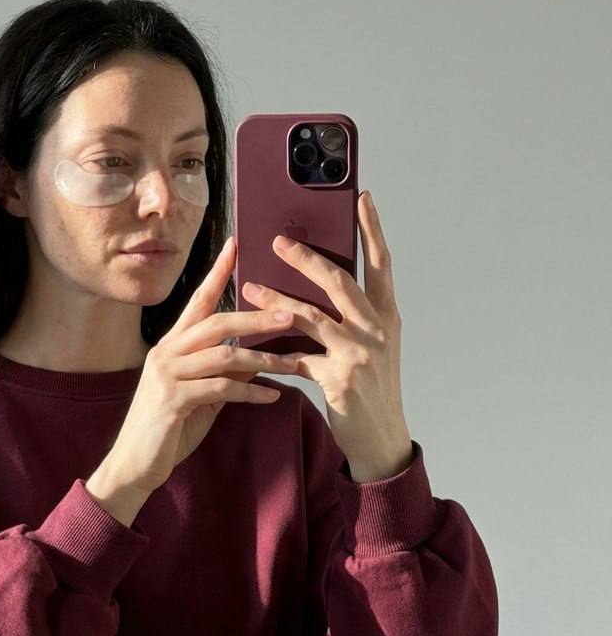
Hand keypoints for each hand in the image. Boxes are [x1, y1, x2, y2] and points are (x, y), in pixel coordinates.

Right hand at [109, 236, 301, 493]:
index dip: (217, 273)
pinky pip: (221, 389)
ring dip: (263, 360)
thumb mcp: (200, 396)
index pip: (198, 301)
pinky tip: (273, 396)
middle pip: (217, 322)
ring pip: (224, 355)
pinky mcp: (172, 400)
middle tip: (292, 315)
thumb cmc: (168, 430)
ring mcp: (167, 375)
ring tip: (293, 364)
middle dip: (258, 318)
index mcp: (171, 345)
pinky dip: (251, 392)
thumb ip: (221, 375)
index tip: (237, 246)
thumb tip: (253, 362)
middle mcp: (166, 352)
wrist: (134, 465)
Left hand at [243, 190, 413, 479]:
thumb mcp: (373, 346)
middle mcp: (377, 329)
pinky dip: (272, 351)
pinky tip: (250, 345)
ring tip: (248, 286)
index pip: (381, 263)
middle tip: (278, 240)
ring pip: (311, 316)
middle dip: (306, 258)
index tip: (362, 197)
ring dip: (274, 299)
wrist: (382, 438)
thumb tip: (321, 281)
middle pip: (339, 281)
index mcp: (387, 315)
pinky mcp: (338, 379)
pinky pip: (297, 358)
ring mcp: (359, 354)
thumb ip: (354, 316)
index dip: (372, 229)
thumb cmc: (372, 388)